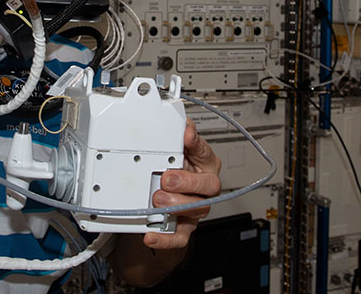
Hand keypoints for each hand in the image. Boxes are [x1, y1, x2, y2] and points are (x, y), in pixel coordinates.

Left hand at [146, 118, 221, 248]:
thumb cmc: (171, 172)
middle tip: (167, 178)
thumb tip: (181, 122)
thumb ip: (176, 136)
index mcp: (203, 165)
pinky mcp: (183, 228)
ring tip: (157, 200)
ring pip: (196, 209)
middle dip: (187, 182)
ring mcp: (195, 209)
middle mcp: (203, 188)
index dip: (196, 144)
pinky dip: (164, 238)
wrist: (160, 201)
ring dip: (176, 205)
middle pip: (209, 186)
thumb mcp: (174, 152)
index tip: (186, 136)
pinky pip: (178, 237)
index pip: (205, 152)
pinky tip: (150, 234)